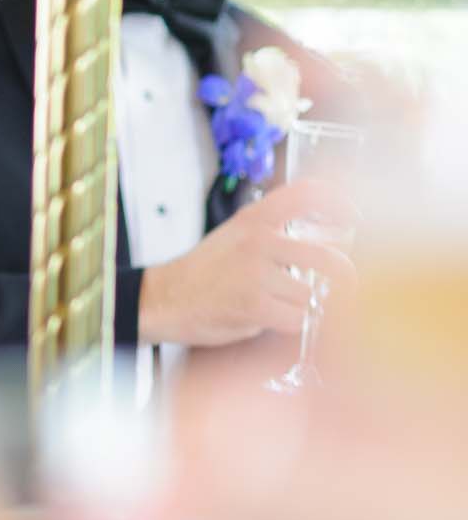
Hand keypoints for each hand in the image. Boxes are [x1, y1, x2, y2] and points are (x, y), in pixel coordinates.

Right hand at [138, 179, 356, 348]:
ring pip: (311, 295)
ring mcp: (257, 273)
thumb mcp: (235, 235)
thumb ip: (274, 232)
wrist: (164, 298)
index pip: (308, 194)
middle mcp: (259, 240)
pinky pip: (296, 319)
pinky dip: (291, 325)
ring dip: (305, 307)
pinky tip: (273, 320)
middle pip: (329, 258)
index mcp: (255, 218)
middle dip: (344, 279)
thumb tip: (325, 246)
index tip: (355, 218)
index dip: (340, 203)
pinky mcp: (254, 304)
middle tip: (344, 286)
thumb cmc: (203, 272)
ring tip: (285, 306)